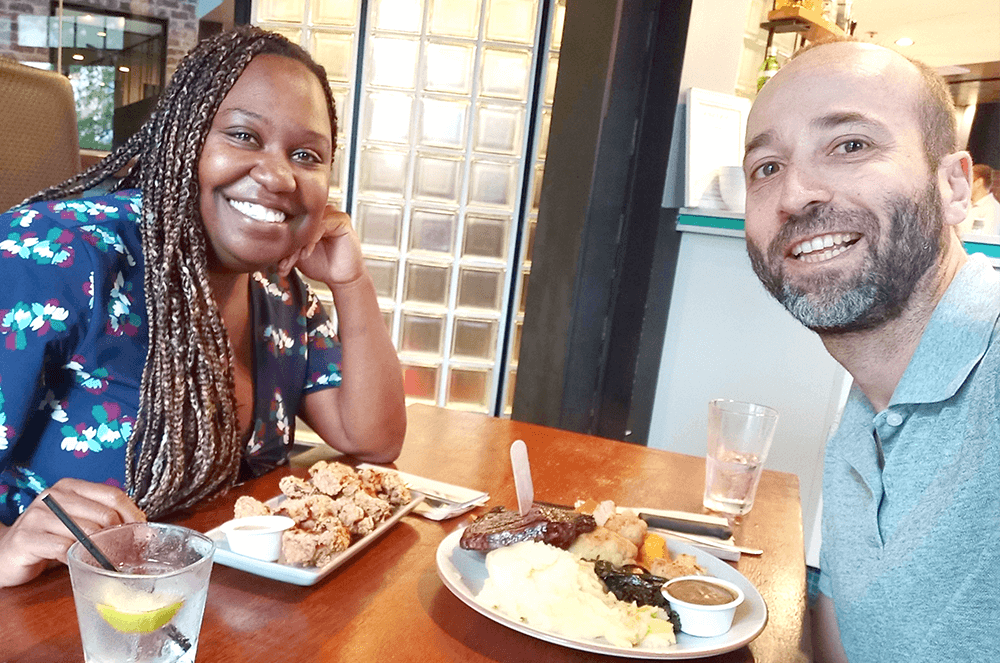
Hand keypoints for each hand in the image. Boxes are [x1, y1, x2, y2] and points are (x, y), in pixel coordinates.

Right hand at [0, 478, 144, 586]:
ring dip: (103, 550)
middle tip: (129, 553)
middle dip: (121, 536)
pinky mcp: (26, 539)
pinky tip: (80, 563)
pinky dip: (77, 559)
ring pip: (86, 533)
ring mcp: (37, 516)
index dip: (133, 514)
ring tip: (109, 561)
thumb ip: (101, 518)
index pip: (112, 495)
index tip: (143, 531)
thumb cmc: (48, 537)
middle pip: (103, 514)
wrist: (6, 554)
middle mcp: (53, 496)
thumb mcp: (76, 520)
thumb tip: (141, 528)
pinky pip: (64, 549)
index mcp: (70, 486)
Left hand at [277, 205, 365, 285]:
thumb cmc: (321, 265)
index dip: (281, 238)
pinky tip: (307, 253)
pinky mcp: (342, 220)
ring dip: (298, 243)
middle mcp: (320, 213)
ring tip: (294, 260)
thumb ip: (284, 244)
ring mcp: (331, 214)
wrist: (340, 278)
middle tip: (283, 263)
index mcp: (308, 218)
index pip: (289, 220)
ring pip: (308, 223)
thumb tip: (263, 243)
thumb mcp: (295, 253)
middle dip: (288, 244)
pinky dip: (311, 239)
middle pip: (297, 220)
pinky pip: (323, 224)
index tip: (276, 259)